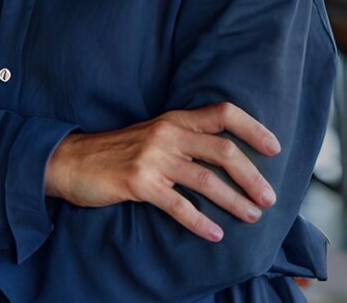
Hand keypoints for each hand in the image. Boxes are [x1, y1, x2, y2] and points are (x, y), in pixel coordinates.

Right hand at [45, 102, 280, 241]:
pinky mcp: (139, 183)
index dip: (254, 128)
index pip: (225, 113)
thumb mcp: (157, 133)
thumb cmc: (120, 151)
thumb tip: (230, 157)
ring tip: (253, 215)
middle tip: (270, 196)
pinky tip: (215, 233)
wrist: (71, 161)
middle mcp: (170, 134)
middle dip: (252, 176)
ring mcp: (155, 158)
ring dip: (234, 200)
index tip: (275, 148)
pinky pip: (178, 205)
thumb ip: (188, 139)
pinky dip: (200, 221)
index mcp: (177, 119)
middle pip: (224, 151)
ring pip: (206, 180)